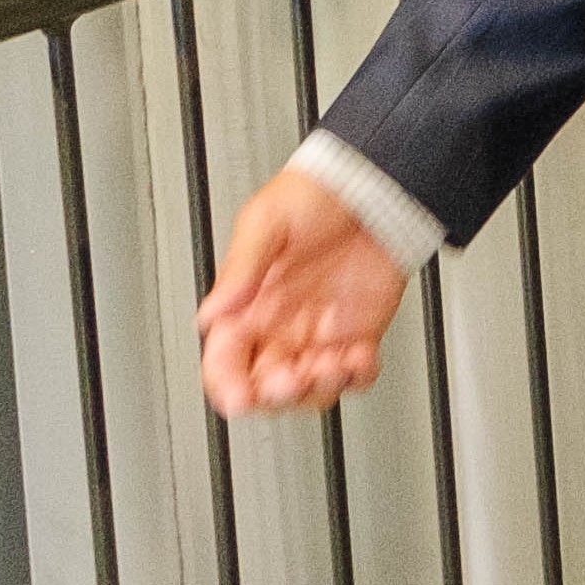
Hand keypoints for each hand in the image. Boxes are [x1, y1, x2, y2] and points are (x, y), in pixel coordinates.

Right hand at [197, 165, 407, 413]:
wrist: (374, 189)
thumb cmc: (315, 195)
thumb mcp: (266, 222)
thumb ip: (240, 270)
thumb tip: (210, 314)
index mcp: (246, 306)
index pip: (224, 362)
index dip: (228, 386)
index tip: (241, 395)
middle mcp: (278, 327)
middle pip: (264, 387)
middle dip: (277, 392)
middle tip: (292, 376)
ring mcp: (318, 335)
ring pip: (309, 390)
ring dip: (320, 387)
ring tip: (335, 360)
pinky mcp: (358, 336)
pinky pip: (355, 376)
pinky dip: (359, 376)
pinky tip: (362, 355)